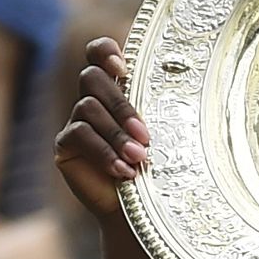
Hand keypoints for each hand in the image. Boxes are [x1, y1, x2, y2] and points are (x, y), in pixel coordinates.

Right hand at [54, 37, 153, 217]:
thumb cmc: (159, 165)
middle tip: (145, 135)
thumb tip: (193, 85)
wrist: (141, 207)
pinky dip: (104, 153)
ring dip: (116, 134)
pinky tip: (124, 171)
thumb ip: (162, 108)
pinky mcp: (65, 144)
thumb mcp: (165, 133)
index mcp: (118, 88)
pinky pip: (78, 134)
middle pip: (91, 77)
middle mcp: (93, 99)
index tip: (122, 67)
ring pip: (87, 107)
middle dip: (121, 105)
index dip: (104, 51)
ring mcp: (76, 120)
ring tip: (139, 158)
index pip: (99, 53)